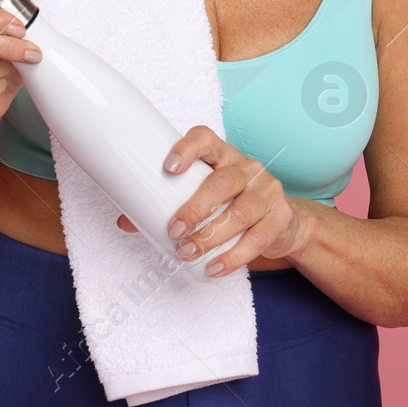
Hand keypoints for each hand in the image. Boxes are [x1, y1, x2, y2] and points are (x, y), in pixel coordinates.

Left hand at [115, 125, 312, 276]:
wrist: (282, 222)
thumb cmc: (231, 204)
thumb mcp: (204, 197)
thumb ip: (169, 204)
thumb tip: (126, 221)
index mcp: (222, 155)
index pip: (205, 139)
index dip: (187, 149)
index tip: (168, 168)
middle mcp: (247, 168)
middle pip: (222, 182)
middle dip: (195, 208)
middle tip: (174, 231)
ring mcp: (267, 190)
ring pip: (241, 212)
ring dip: (211, 237)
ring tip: (188, 254)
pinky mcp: (281, 217)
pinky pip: (257, 238)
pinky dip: (233, 257)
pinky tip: (215, 268)